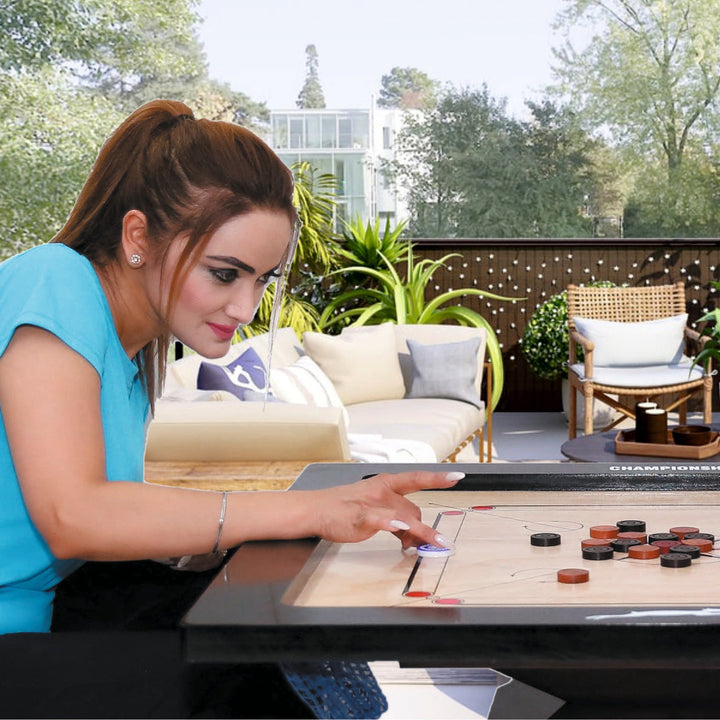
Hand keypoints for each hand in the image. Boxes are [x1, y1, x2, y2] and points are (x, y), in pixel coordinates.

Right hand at [311, 470, 463, 548]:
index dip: (437, 478)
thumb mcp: (373, 507)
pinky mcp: (361, 516)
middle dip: (422, 530)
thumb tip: (413, 535)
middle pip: (414, 510)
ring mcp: (372, 503)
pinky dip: (390, 523)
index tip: (457, 476)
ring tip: (433, 545)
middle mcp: (382, 490)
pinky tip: (398, 528)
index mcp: (385, 484)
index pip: (416, 478)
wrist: (315, 509)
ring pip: (406, 517)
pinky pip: (380, 520)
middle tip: (422, 547)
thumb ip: (394, 517)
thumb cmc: (344, 508)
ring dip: (422, 533)